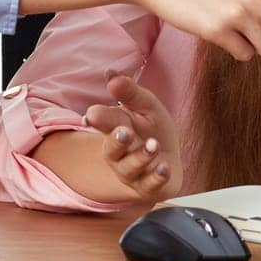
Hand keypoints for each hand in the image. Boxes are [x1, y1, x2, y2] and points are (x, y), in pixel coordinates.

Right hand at [82, 72, 181, 203]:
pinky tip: (165, 167)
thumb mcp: (144, 106)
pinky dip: (157, 177)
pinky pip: (151, 185)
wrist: (168, 159)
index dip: (98, 118)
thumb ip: (129, 92)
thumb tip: (110, 74)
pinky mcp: (149, 186)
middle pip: (112, 150)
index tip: (93, 114)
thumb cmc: (152, 129)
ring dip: (142, 157)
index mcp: (115, 128)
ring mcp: (133, 172)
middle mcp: (119, 153)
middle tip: (124, 132)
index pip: (104, 122)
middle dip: (117, 141)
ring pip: (131, 168)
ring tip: (154, 145)